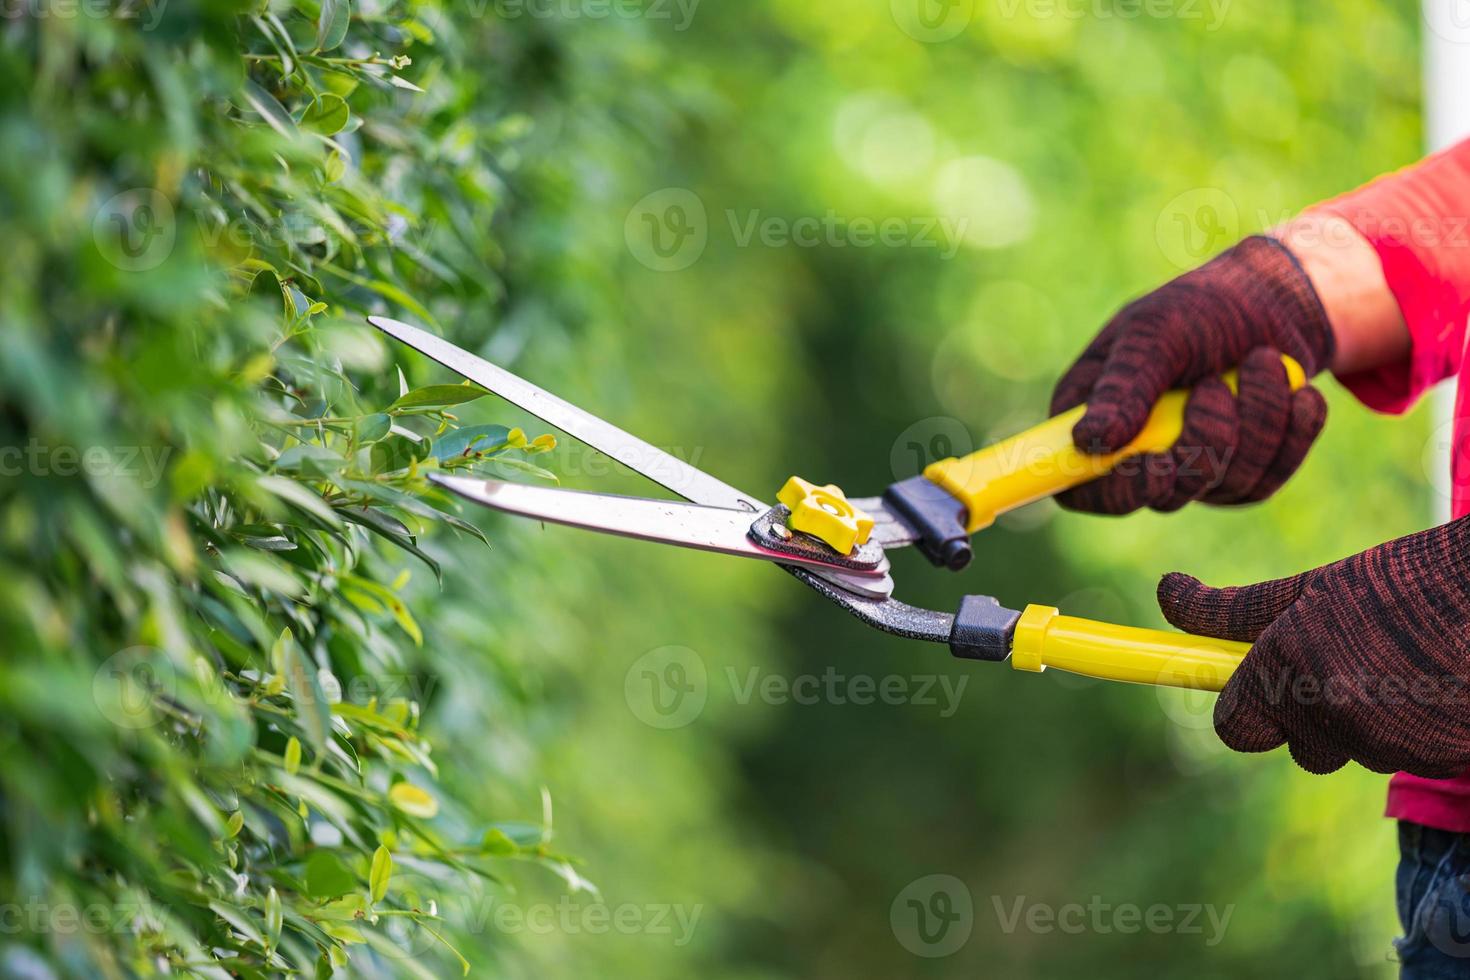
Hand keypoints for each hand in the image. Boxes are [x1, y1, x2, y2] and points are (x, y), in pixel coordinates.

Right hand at [1051, 236, 1334, 513]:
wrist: (1277, 303)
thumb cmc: (1203, 307)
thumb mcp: (1156, 331)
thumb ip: (1122, 386)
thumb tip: (1088, 441)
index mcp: (1092, 416)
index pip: (1082, 488)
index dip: (1116, 490)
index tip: (1157, 464)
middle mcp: (1136, 454)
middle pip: (1161, 495)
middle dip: (1205, 440)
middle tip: (1214, 385)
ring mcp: (1190, 470)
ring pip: (1225, 485)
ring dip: (1257, 419)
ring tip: (1261, 362)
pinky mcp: (1242, 477)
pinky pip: (1268, 479)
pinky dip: (1292, 430)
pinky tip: (1295, 391)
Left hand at [1158, 517, 1469, 776]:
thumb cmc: (1409, 580)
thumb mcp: (1316, 585)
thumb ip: (1234, 608)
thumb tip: (1166, 595)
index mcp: (1289, 665)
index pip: (1233, 726)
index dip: (1242, 706)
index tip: (1251, 684)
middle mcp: (1332, 714)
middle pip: (1295, 744)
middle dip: (1306, 712)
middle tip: (1343, 658)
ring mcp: (1391, 745)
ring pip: (1353, 748)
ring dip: (1367, 716)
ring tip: (1404, 658)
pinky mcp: (1444, 762)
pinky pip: (1404, 755)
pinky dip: (1413, 728)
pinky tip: (1438, 682)